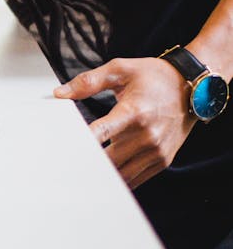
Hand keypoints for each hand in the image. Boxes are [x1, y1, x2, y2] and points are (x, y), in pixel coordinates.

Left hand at [53, 57, 196, 189]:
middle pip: (109, 160)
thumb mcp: (121, 70)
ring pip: (121, 175)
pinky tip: (104, 175)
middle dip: (87, 162)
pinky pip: (136, 179)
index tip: (63, 148)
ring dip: (102, 175)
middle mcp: (147, 136)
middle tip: (64, 165)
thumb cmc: (153, 76)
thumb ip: (89, 82)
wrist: (189, 87)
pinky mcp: (162, 161)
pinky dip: (120, 179)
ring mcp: (156, 151)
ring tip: (81, 173)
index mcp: (134, 112)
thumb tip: (60, 94)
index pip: (101, 132)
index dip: (81, 142)